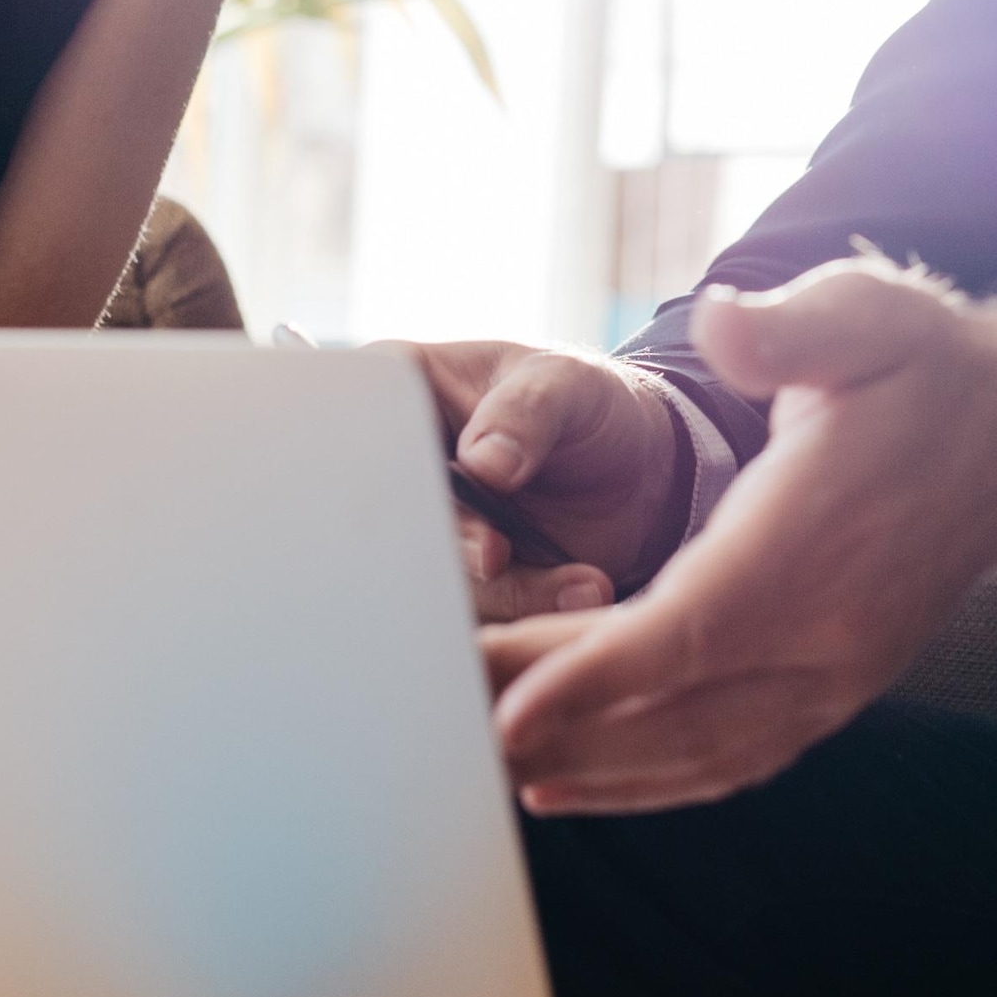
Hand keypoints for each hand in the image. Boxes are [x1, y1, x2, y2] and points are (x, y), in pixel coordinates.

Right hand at [403, 335, 688, 603]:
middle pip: (381, 518)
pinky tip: (584, 588)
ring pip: (429, 575)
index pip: (358, 428)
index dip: (386, 468)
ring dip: (506, 587)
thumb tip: (482, 463)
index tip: (442, 487)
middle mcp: (398, 468)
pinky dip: (529, 606)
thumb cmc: (589, 405)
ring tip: (585, 579)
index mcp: (399, 392)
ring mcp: (426, 529)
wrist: (638, 471)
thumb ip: (527, 411)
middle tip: (498, 552)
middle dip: (446, 541)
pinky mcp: (460, 581)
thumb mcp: (568, 385)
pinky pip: (476, 611)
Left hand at [480, 258, 996, 814]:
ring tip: (481, 766)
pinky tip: (568, 782)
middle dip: (552, 723)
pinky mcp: (833, 691)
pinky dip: (648, 782)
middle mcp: (828, 631)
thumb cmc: (927, 369)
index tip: (506, 707)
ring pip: (698, 750)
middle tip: (435, 723)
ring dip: (589, 767)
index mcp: (815, 540)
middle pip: (672, 703)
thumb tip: (723, 324)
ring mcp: (835, 675)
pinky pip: (731, 757)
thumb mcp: (868, 314)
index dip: (595, 676)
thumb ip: (790, 327)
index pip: (692, 627)